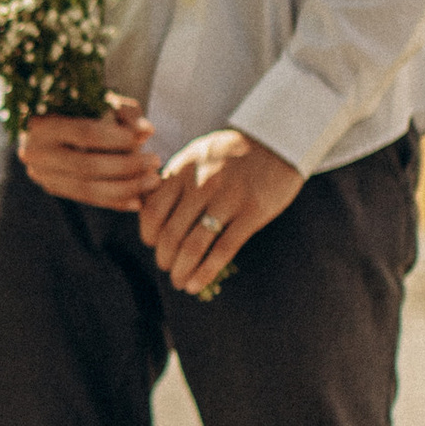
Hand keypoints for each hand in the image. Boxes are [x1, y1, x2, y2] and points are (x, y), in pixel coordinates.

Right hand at [16, 93, 161, 208]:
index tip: (143, 138)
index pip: (84, 133)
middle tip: (155, 161)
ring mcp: (42, 174)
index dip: (116, 137)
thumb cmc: (83, 105)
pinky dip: (115, 202)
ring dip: (126, 188)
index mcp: (43, 122)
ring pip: (87, 189)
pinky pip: (87, 200)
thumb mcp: (103, 101)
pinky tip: (138, 201)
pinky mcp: (53, 188)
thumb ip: (126, 114)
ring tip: (153, 180)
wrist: (50, 120)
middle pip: (87, 165)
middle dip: (127, 166)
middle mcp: (37, 152)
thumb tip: (147, 132)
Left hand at [136, 127, 299, 289]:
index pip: (152, 211)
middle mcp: (201, 185)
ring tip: (179, 281)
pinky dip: (205, 272)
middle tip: (166, 267)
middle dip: (164, 258)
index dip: (147, 234)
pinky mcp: (252, 213)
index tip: (152, 244)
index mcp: (183, 171)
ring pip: (193, 246)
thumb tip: (145, 205)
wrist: (278, 140)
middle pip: (170, 234)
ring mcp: (227, 199)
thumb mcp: (197, 154)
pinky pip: (223, 250)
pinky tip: (196, 285)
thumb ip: (173, 179)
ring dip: (181, 270)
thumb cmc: (233, 152)